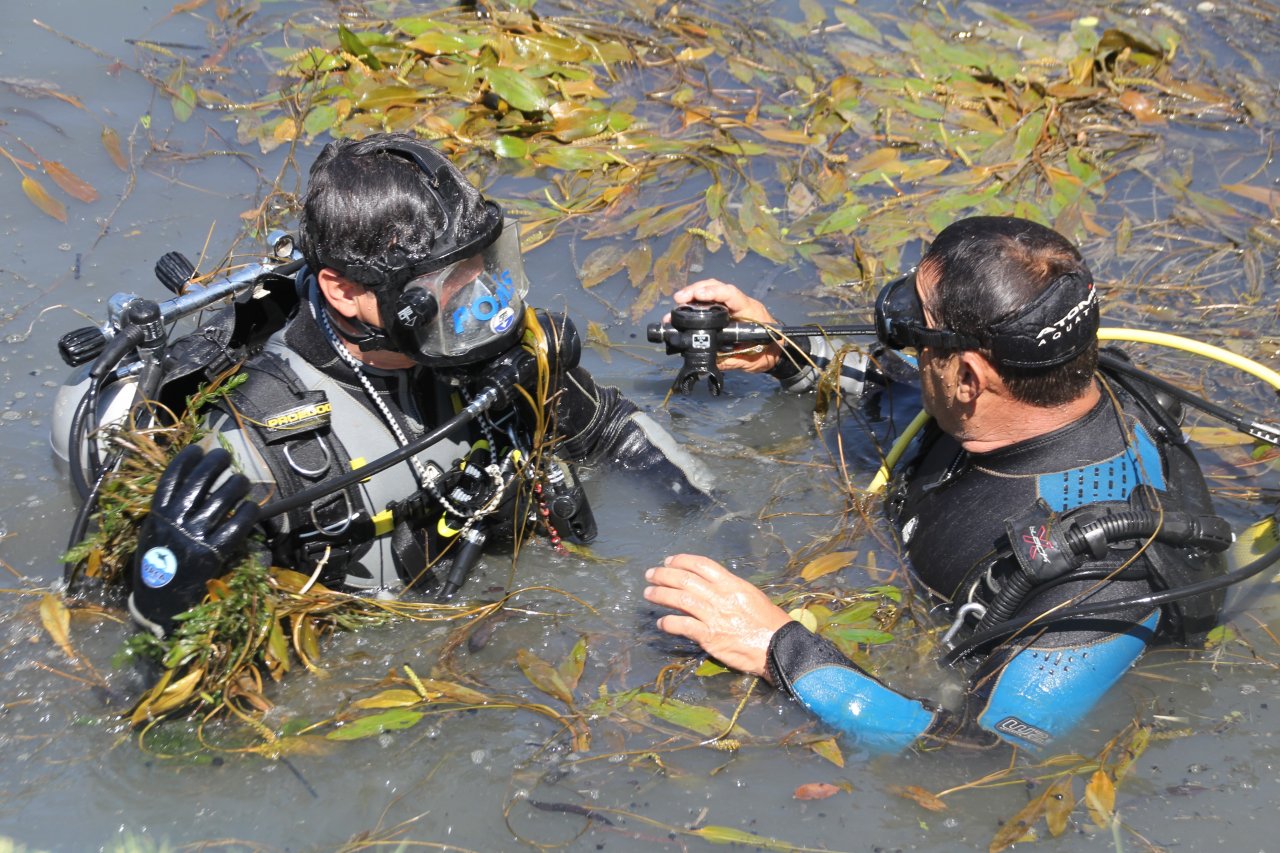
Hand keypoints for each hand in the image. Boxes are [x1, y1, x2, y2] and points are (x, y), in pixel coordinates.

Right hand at [130, 446, 259, 635]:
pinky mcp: (214, 552)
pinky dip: (247, 512)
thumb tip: (188, 487)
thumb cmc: (154, 567)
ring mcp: (195, 535)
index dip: (187, 459)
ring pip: (222, 498)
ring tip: (242, 481)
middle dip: (215, 463)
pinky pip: (237, 525)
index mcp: (158, 515)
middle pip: (200, 481)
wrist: (158, 603)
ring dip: (236, 484)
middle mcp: (176, 521)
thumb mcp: (152, 534)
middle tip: (225, 458)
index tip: (198, 448)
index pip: (172, 478)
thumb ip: (167, 512)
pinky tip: (251, 506)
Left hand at [644, 554, 790, 680]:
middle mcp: (721, 597)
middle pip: (686, 580)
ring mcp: (714, 617)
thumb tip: (709, 585)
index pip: (702, 565)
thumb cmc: (769, 621)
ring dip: (661, 595)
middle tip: (650, 575)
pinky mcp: (710, 637)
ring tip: (648, 593)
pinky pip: (683, 626)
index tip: (668, 561)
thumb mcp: (751, 595)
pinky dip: (669, 623)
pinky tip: (661, 622)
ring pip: (680, 600)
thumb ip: (729, 589)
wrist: (778, 647)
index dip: (682, 561)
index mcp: (732, 584)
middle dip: (664, 575)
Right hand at [671, 279, 781, 372]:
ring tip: (677, 305)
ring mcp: (734, 305)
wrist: (777, 353)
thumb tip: (707, 359)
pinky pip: (712, 301)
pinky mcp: (728, 310)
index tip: (698, 295)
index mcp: (750, 312)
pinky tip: (685, 309)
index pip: (732, 295)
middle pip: (718, 286)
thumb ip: (729, 359)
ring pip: (713, 290)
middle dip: (696, 290)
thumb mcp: (749, 361)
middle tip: (678, 299)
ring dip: (694, 295)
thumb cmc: (768, 354)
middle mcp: (741, 304)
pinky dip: (697, 302)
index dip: (714, 292)